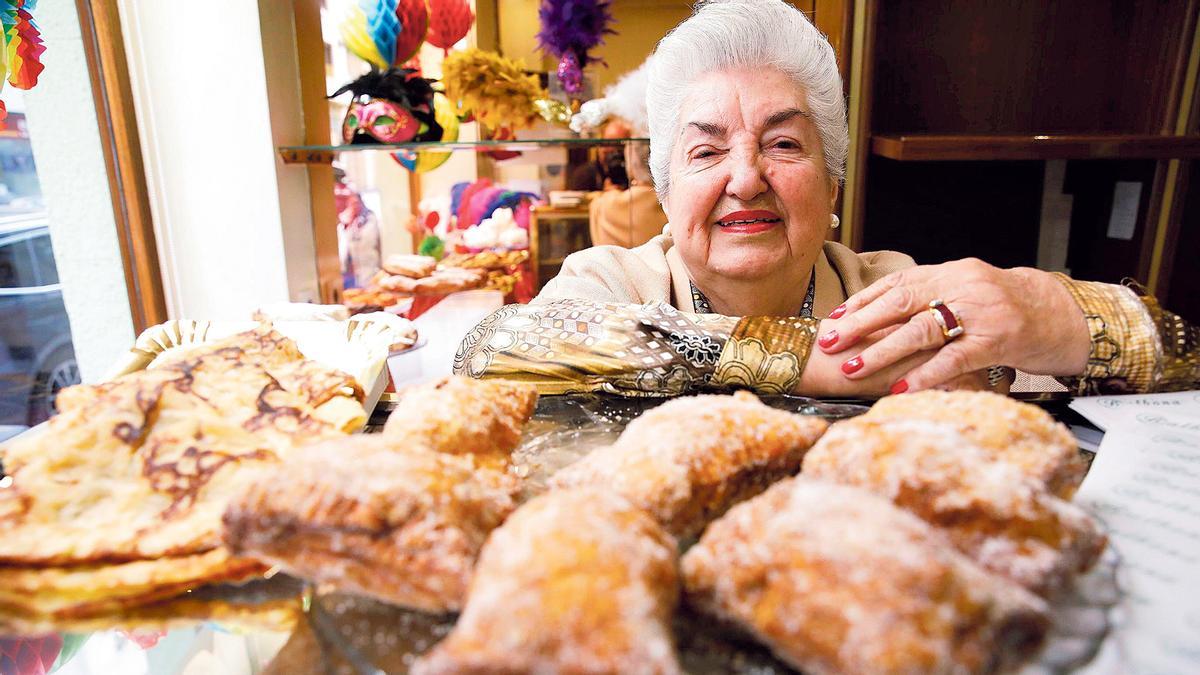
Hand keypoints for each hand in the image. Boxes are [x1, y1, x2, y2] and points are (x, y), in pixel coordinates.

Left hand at [816, 259, 1090, 390]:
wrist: (1064, 314)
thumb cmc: (1008, 308)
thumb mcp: (968, 292)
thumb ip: (932, 298)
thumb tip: (881, 317)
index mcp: (951, 272)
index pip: (897, 284)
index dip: (862, 302)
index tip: (833, 319)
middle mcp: (962, 286)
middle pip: (901, 302)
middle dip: (860, 323)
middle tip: (830, 341)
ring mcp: (981, 313)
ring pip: (922, 330)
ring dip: (883, 351)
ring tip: (854, 368)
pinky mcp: (998, 340)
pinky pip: (954, 359)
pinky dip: (925, 374)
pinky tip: (901, 387)